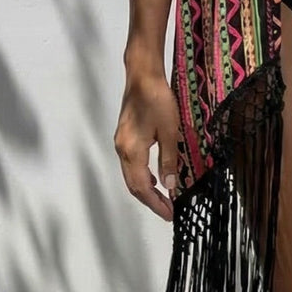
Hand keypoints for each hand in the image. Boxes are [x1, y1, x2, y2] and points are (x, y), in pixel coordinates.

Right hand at [113, 71, 181, 220]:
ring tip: (163, 199)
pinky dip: (141, 176)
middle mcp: (122, 150)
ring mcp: (121, 143)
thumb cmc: (158, 101)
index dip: (155, 203)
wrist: (142, 77)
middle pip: (133, 185)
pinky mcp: (124, 137)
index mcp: (132, 151)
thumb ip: (169, 160)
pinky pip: (130, 165)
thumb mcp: (170, 132)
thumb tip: (170, 186)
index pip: (142, 187)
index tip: (169, 214)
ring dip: (145, 189)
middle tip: (167, 212)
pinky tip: (154, 177)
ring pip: (130, 176)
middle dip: (150, 200)